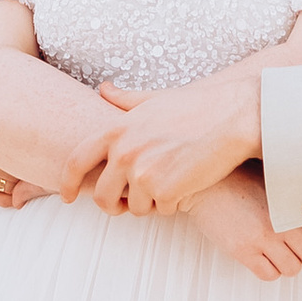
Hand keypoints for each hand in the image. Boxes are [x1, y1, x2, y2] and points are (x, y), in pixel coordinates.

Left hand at [74, 69, 264, 214]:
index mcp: (116, 129)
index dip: (67, 182)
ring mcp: (142, 173)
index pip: (76, 160)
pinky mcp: (164, 191)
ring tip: (171, 182)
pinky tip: (188, 184)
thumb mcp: (154, 99)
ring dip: (151, 203)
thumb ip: (125, 100)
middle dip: (115, 205)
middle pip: (102, 196)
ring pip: (135, 208)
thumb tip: (104, 89)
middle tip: (130, 204)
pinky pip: (161, 211)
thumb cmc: (199, 106)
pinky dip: (174, 204)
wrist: (235, 116)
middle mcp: (123, 152)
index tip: (66, 196)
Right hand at [185, 168, 301, 282]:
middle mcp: (280, 223)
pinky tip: (262, 256)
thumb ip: (297, 200)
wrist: (202, 184)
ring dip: (287, 263)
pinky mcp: (242, 251)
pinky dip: (269, 269)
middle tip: (296, 247)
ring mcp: (261, 239)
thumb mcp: (274, 181)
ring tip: (276, 250)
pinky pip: (269, 274)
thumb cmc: (238, 178)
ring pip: (292, 269)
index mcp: (291, 204)